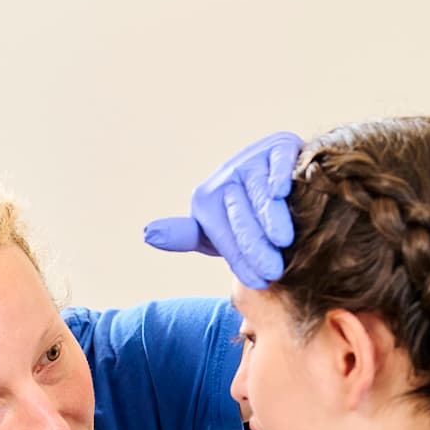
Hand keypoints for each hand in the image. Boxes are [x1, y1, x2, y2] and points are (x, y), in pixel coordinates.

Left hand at [144, 131, 302, 288]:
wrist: (276, 180)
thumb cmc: (242, 216)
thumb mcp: (210, 231)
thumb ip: (184, 235)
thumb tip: (147, 234)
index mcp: (206, 200)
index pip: (223, 235)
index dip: (240, 260)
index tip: (258, 282)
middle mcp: (226, 178)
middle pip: (241, 216)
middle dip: (256, 246)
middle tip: (273, 271)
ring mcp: (252, 161)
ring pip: (260, 192)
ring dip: (271, 217)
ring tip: (282, 241)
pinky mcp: (278, 146)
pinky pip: (279, 161)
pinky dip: (280, 174)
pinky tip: (281, 191)